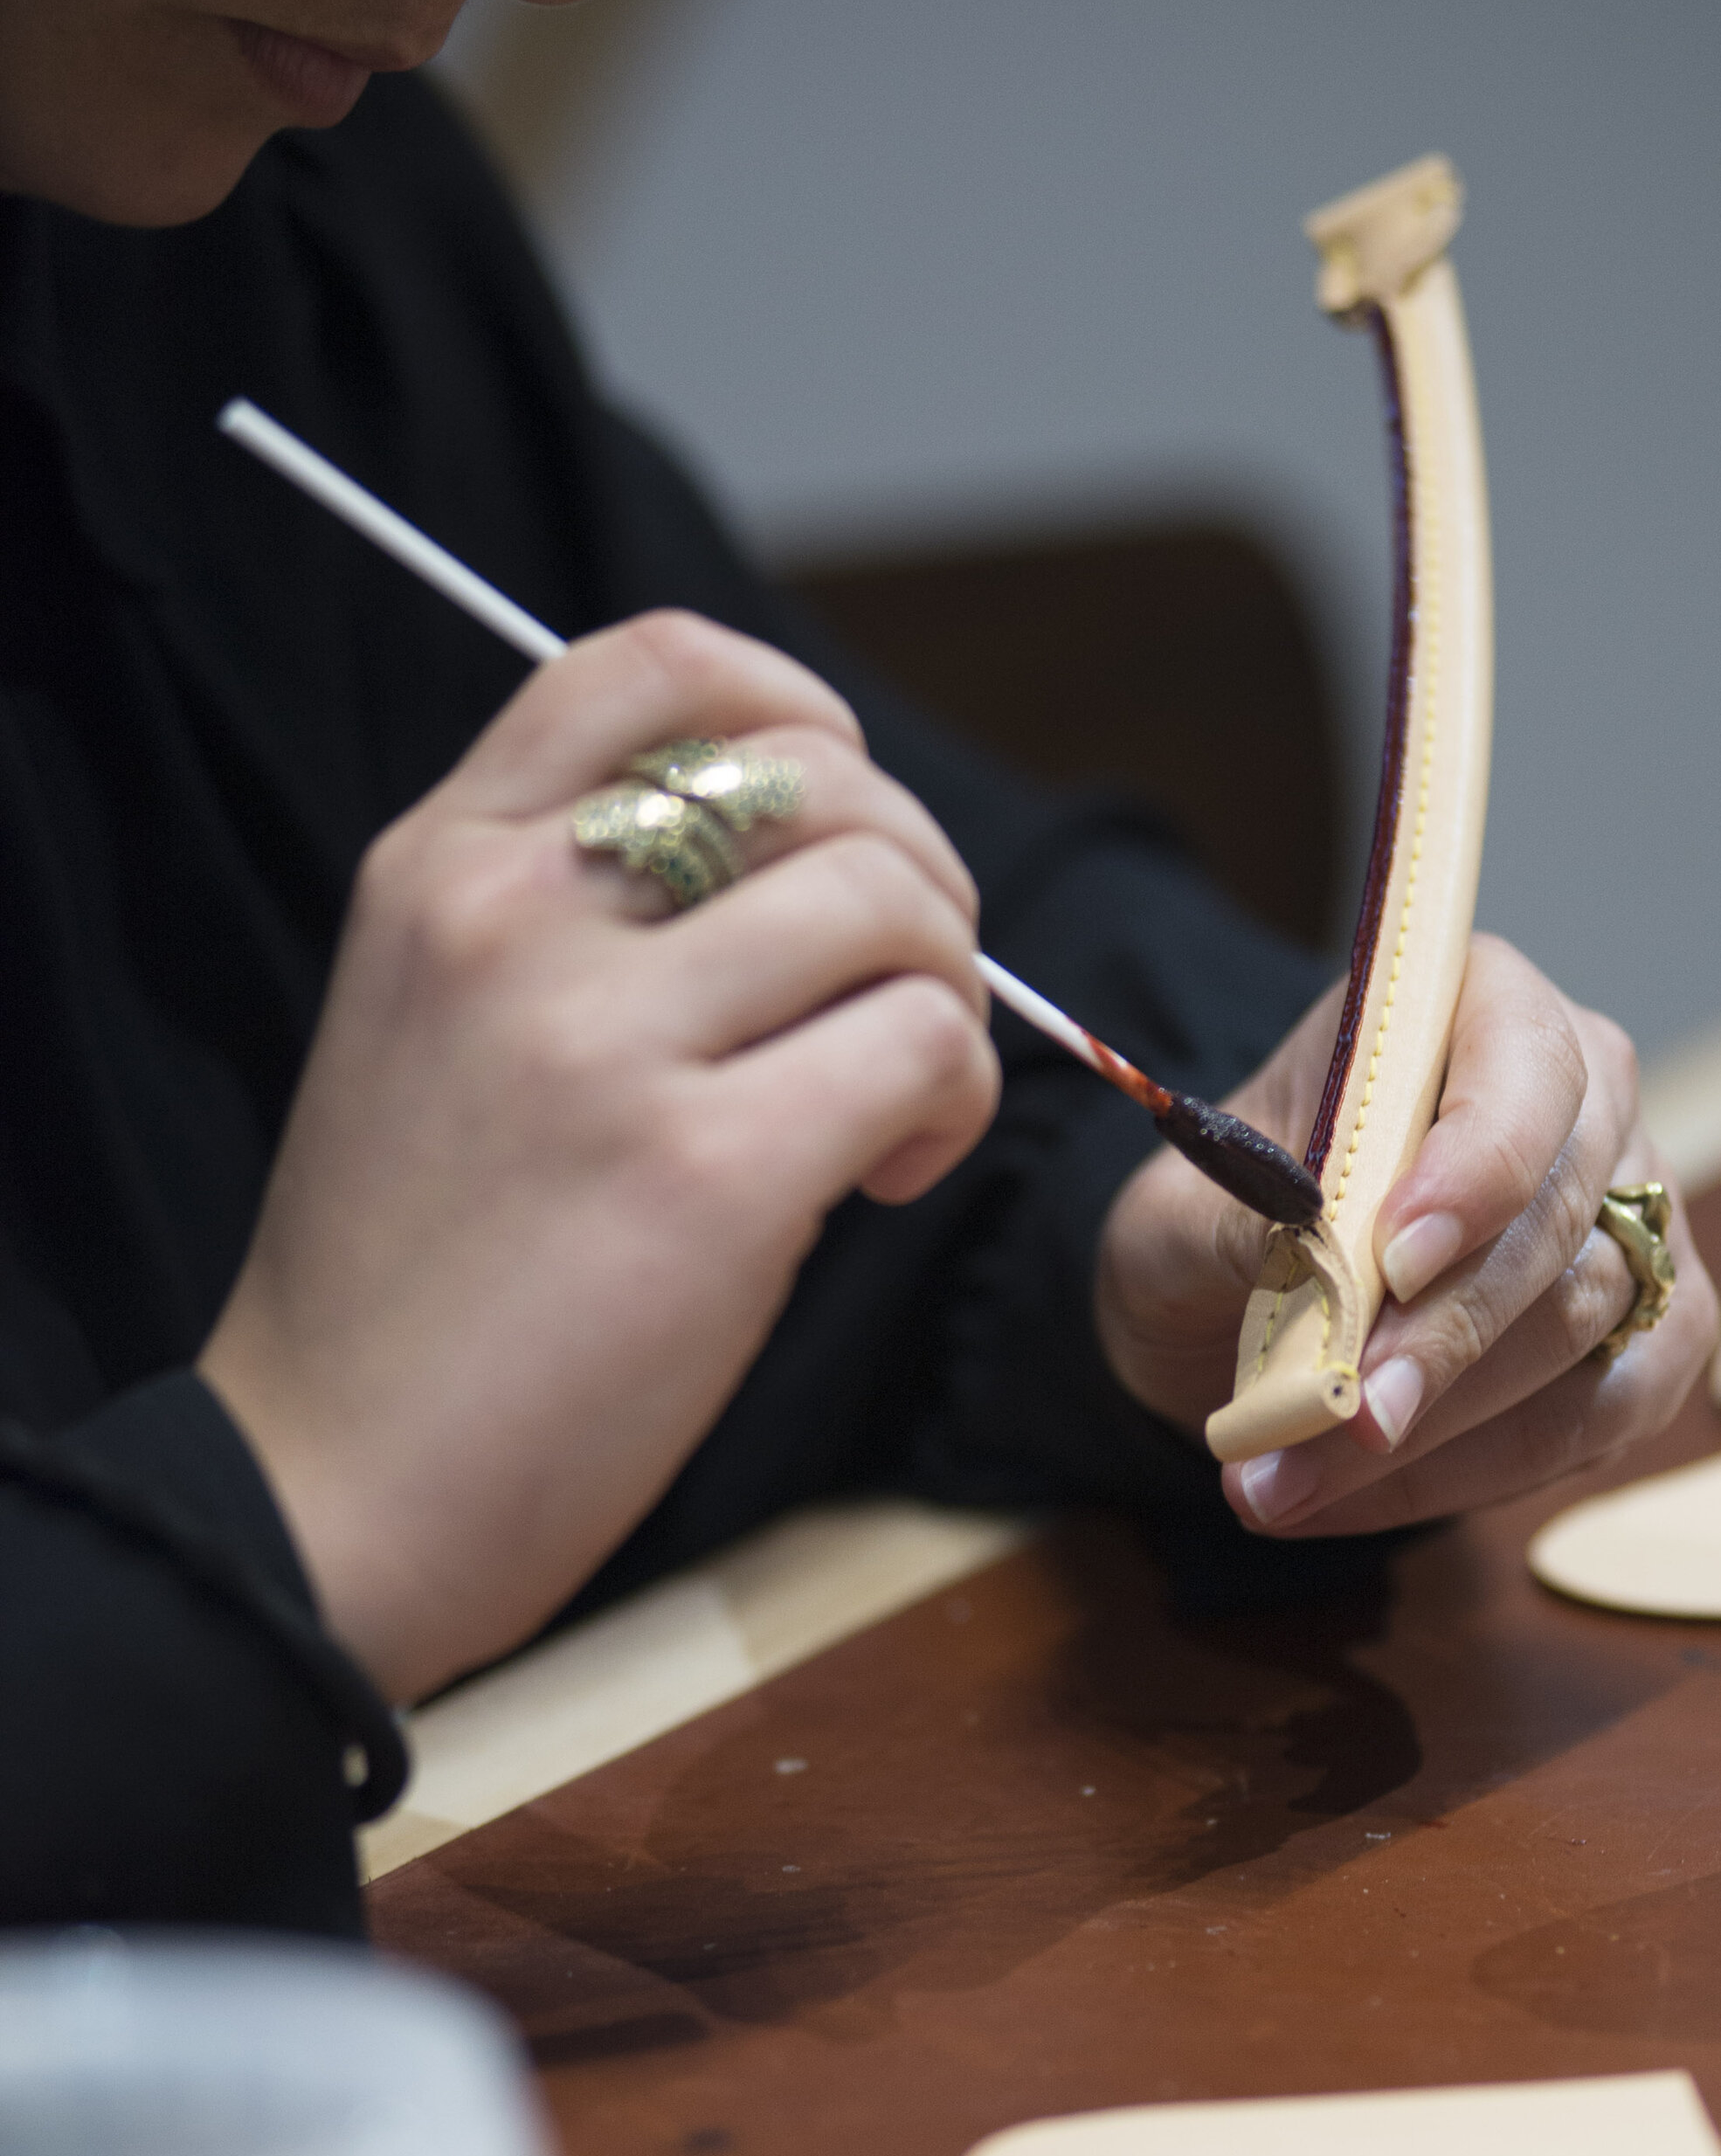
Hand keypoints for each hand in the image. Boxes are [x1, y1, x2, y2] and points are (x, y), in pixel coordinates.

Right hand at [200, 612, 998, 1703]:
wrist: (332, 1489)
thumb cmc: (411, 1284)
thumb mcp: (431, 1027)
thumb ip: (569, 918)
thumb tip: (805, 868)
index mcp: (438, 868)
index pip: (651, 665)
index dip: (799, 703)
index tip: (845, 811)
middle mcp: (511, 919)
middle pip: (818, 777)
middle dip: (917, 878)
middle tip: (899, 1000)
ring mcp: (603, 1041)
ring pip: (893, 904)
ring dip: (948, 997)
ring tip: (889, 1109)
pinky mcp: (705, 1173)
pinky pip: (922, 1047)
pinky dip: (953, 1101)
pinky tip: (885, 1178)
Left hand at [1093, 933, 1716, 1536]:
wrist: (1231, 1298)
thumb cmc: (1221, 1221)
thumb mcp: (1176, 1211)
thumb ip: (1236, 1218)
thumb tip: (1311, 1252)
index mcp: (1481, 1006)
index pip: (1526, 1066)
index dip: (1476, 1165)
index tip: (1394, 1258)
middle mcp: (1587, 1099)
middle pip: (1560, 1216)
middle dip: (1444, 1334)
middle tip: (1343, 1416)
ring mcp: (1634, 1217)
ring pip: (1585, 1324)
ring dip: (1442, 1424)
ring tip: (1294, 1480)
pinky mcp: (1648, 1333)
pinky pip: (1600, 1414)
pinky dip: (1475, 1471)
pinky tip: (1358, 1497)